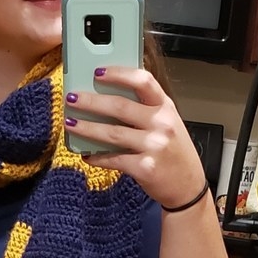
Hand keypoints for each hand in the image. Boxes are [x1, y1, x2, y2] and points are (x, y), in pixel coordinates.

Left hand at [64, 67, 205, 209]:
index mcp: (165, 107)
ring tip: (70, 124)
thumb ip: (144, 111)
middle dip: (91, 101)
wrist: (187, 185)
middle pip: (120, 107)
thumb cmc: (172, 152)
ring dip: (87, 128)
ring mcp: (154, 146)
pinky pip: (113, 159)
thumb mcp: (166, 124)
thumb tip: (105, 100)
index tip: (97, 72)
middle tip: (71, 98)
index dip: (119, 74)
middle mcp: (161, 124)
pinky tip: (85, 155)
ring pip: (112, 133)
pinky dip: (96, 157)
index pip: (143, 81)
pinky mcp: (145, 168)